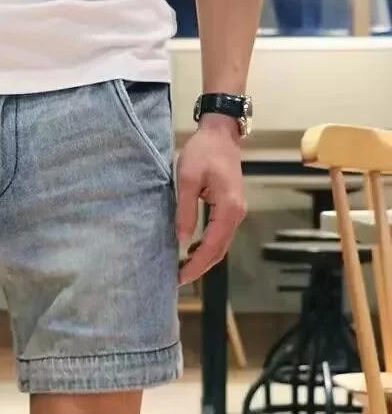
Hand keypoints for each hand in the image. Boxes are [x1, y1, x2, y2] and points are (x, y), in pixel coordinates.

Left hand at [176, 114, 246, 284]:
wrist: (221, 133)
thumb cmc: (202, 152)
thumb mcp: (186, 179)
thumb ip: (185, 211)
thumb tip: (183, 240)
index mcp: (228, 208)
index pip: (212, 245)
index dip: (196, 264)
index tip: (180, 277)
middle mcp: (237, 213)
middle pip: (220, 250)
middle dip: (200, 267)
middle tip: (178, 280)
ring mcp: (236, 211)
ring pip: (221, 244)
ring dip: (204, 259)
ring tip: (182, 270)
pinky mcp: (231, 208)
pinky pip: (220, 234)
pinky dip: (208, 246)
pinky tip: (192, 251)